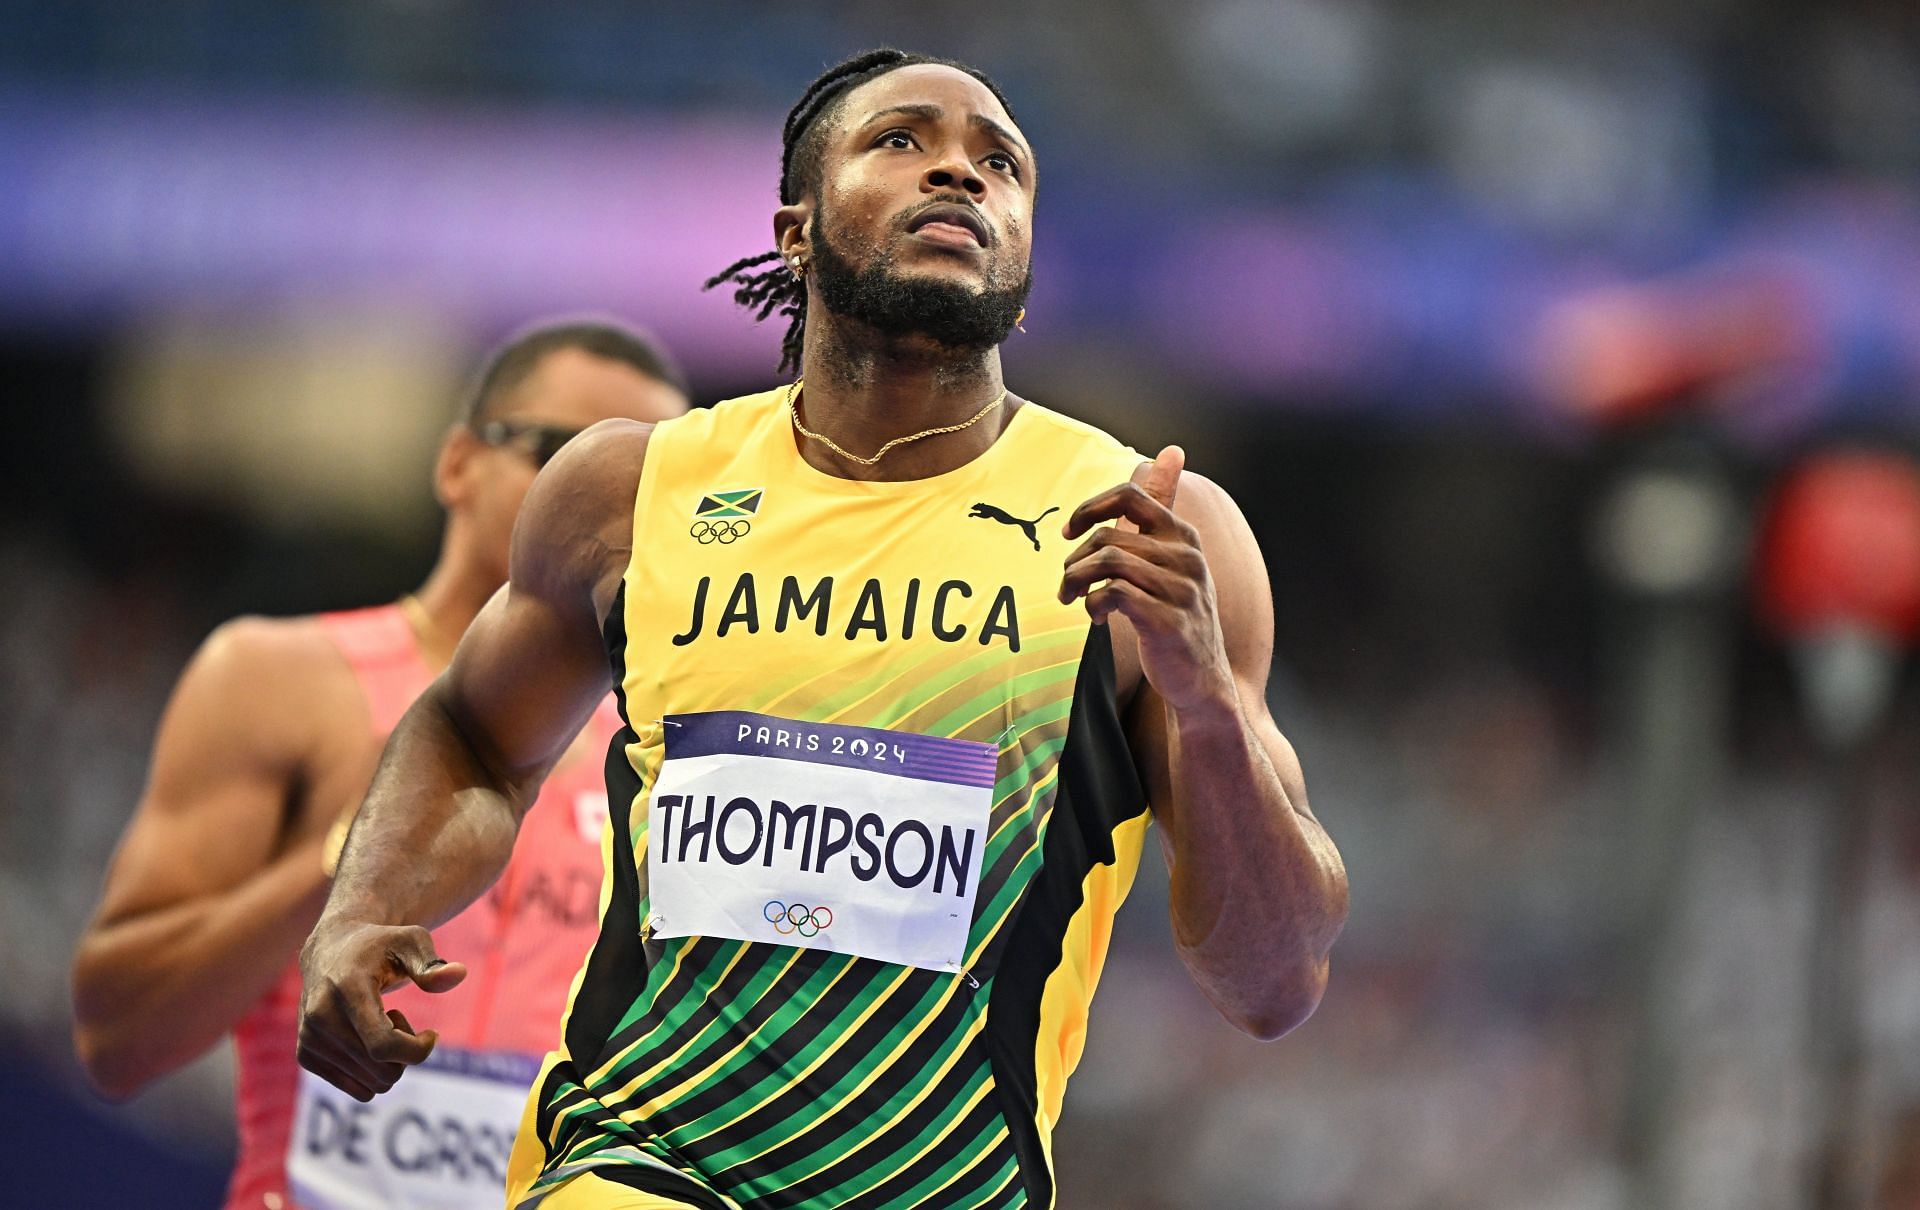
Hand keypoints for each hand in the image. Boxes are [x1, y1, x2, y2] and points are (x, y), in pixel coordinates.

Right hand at [296, 921, 466, 1100]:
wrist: (330, 950)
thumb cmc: (380, 945)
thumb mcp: (411, 942)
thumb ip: (432, 964)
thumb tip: (459, 974)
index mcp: (347, 989)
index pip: (383, 1046)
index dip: (418, 1050)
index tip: (432, 1034)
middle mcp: (321, 1017)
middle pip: (383, 1071)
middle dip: (406, 1053)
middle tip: (400, 1019)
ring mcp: (310, 1038)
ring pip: (373, 1086)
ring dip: (390, 1061)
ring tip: (380, 1024)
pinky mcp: (306, 1055)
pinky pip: (359, 1091)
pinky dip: (373, 1072)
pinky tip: (366, 1039)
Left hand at [1059, 446, 1234, 712]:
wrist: (1203, 681)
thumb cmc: (1176, 616)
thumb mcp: (1173, 560)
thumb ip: (1163, 511)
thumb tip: (1170, 451)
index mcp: (1184, 536)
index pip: (1131, 495)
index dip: (1091, 508)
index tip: (1070, 531)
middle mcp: (1187, 557)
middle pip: (1108, 535)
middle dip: (1075, 559)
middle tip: (1067, 583)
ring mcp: (1181, 590)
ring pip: (1107, 563)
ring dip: (1076, 582)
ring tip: (1072, 598)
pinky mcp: (1169, 622)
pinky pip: (1114, 595)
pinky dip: (1094, 604)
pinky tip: (1097, 617)